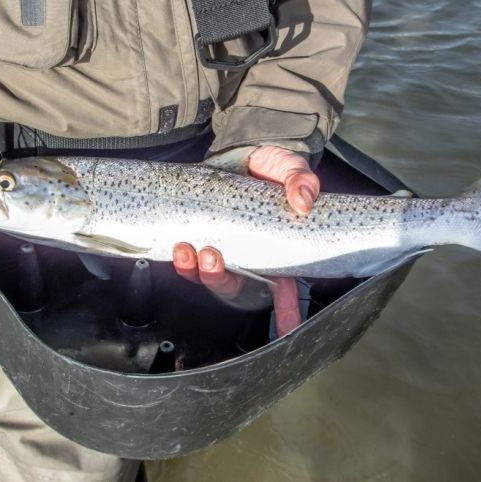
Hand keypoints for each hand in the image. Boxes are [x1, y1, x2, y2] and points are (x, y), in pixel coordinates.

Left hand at [173, 146, 319, 336]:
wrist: (247, 151)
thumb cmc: (274, 168)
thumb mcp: (292, 169)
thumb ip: (301, 181)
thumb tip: (303, 201)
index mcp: (276, 248)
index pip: (285, 288)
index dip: (286, 311)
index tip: (288, 330)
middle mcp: (249, 255)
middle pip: (236, 283)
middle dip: (220, 279)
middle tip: (212, 257)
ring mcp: (225, 246)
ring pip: (210, 273)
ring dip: (196, 270)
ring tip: (188, 251)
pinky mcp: (203, 233)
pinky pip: (190, 256)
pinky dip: (182, 257)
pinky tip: (177, 246)